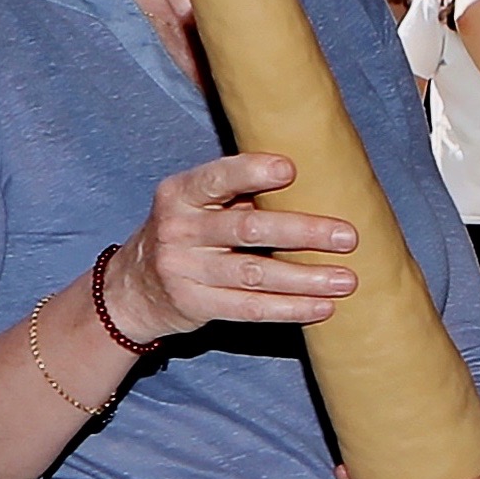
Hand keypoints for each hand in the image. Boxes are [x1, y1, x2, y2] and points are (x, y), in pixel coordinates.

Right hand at [119, 152, 365, 337]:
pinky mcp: (194, 305)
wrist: (132, 288)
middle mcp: (178, 230)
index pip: (217, 178)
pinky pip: (250, 309)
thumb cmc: (185, 234)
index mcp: (180, 194)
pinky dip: (290, 308)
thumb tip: (313, 183)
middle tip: (347, 236)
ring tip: (346, 279)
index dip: (252, 173)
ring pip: (255, 275)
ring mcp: (184, 270)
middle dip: (302, 232)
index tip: (291, 169)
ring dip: (305, 278)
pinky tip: (322, 307)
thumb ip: (237, 194)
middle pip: (247, 230)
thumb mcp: (195, 205)